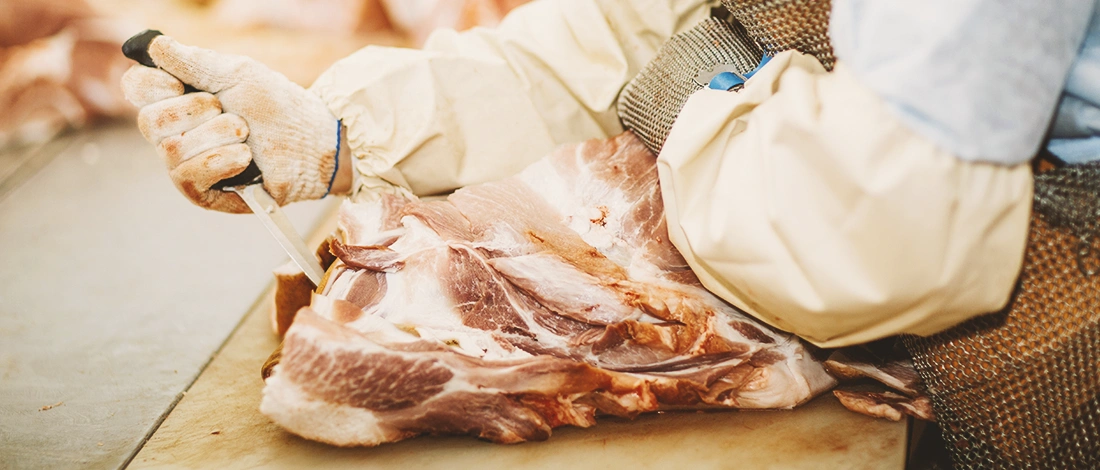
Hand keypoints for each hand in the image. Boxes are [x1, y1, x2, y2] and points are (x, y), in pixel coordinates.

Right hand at [120, 35, 340, 212]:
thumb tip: (151, 46)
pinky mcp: (201, 192)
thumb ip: (193, 61)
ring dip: (218, 136)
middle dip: (195, 110)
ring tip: (246, 134)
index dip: (154, 85)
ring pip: (171, 149)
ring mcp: (185, 164)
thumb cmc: (277, 107)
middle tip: (230, 112)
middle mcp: (174, 132)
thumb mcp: (236, 75)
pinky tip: (244, 157)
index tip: (181, 83)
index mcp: (178, 99)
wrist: (310, 142)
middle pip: (149, 121)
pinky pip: (188, 176)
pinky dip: (219, 161)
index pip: (137, 88)